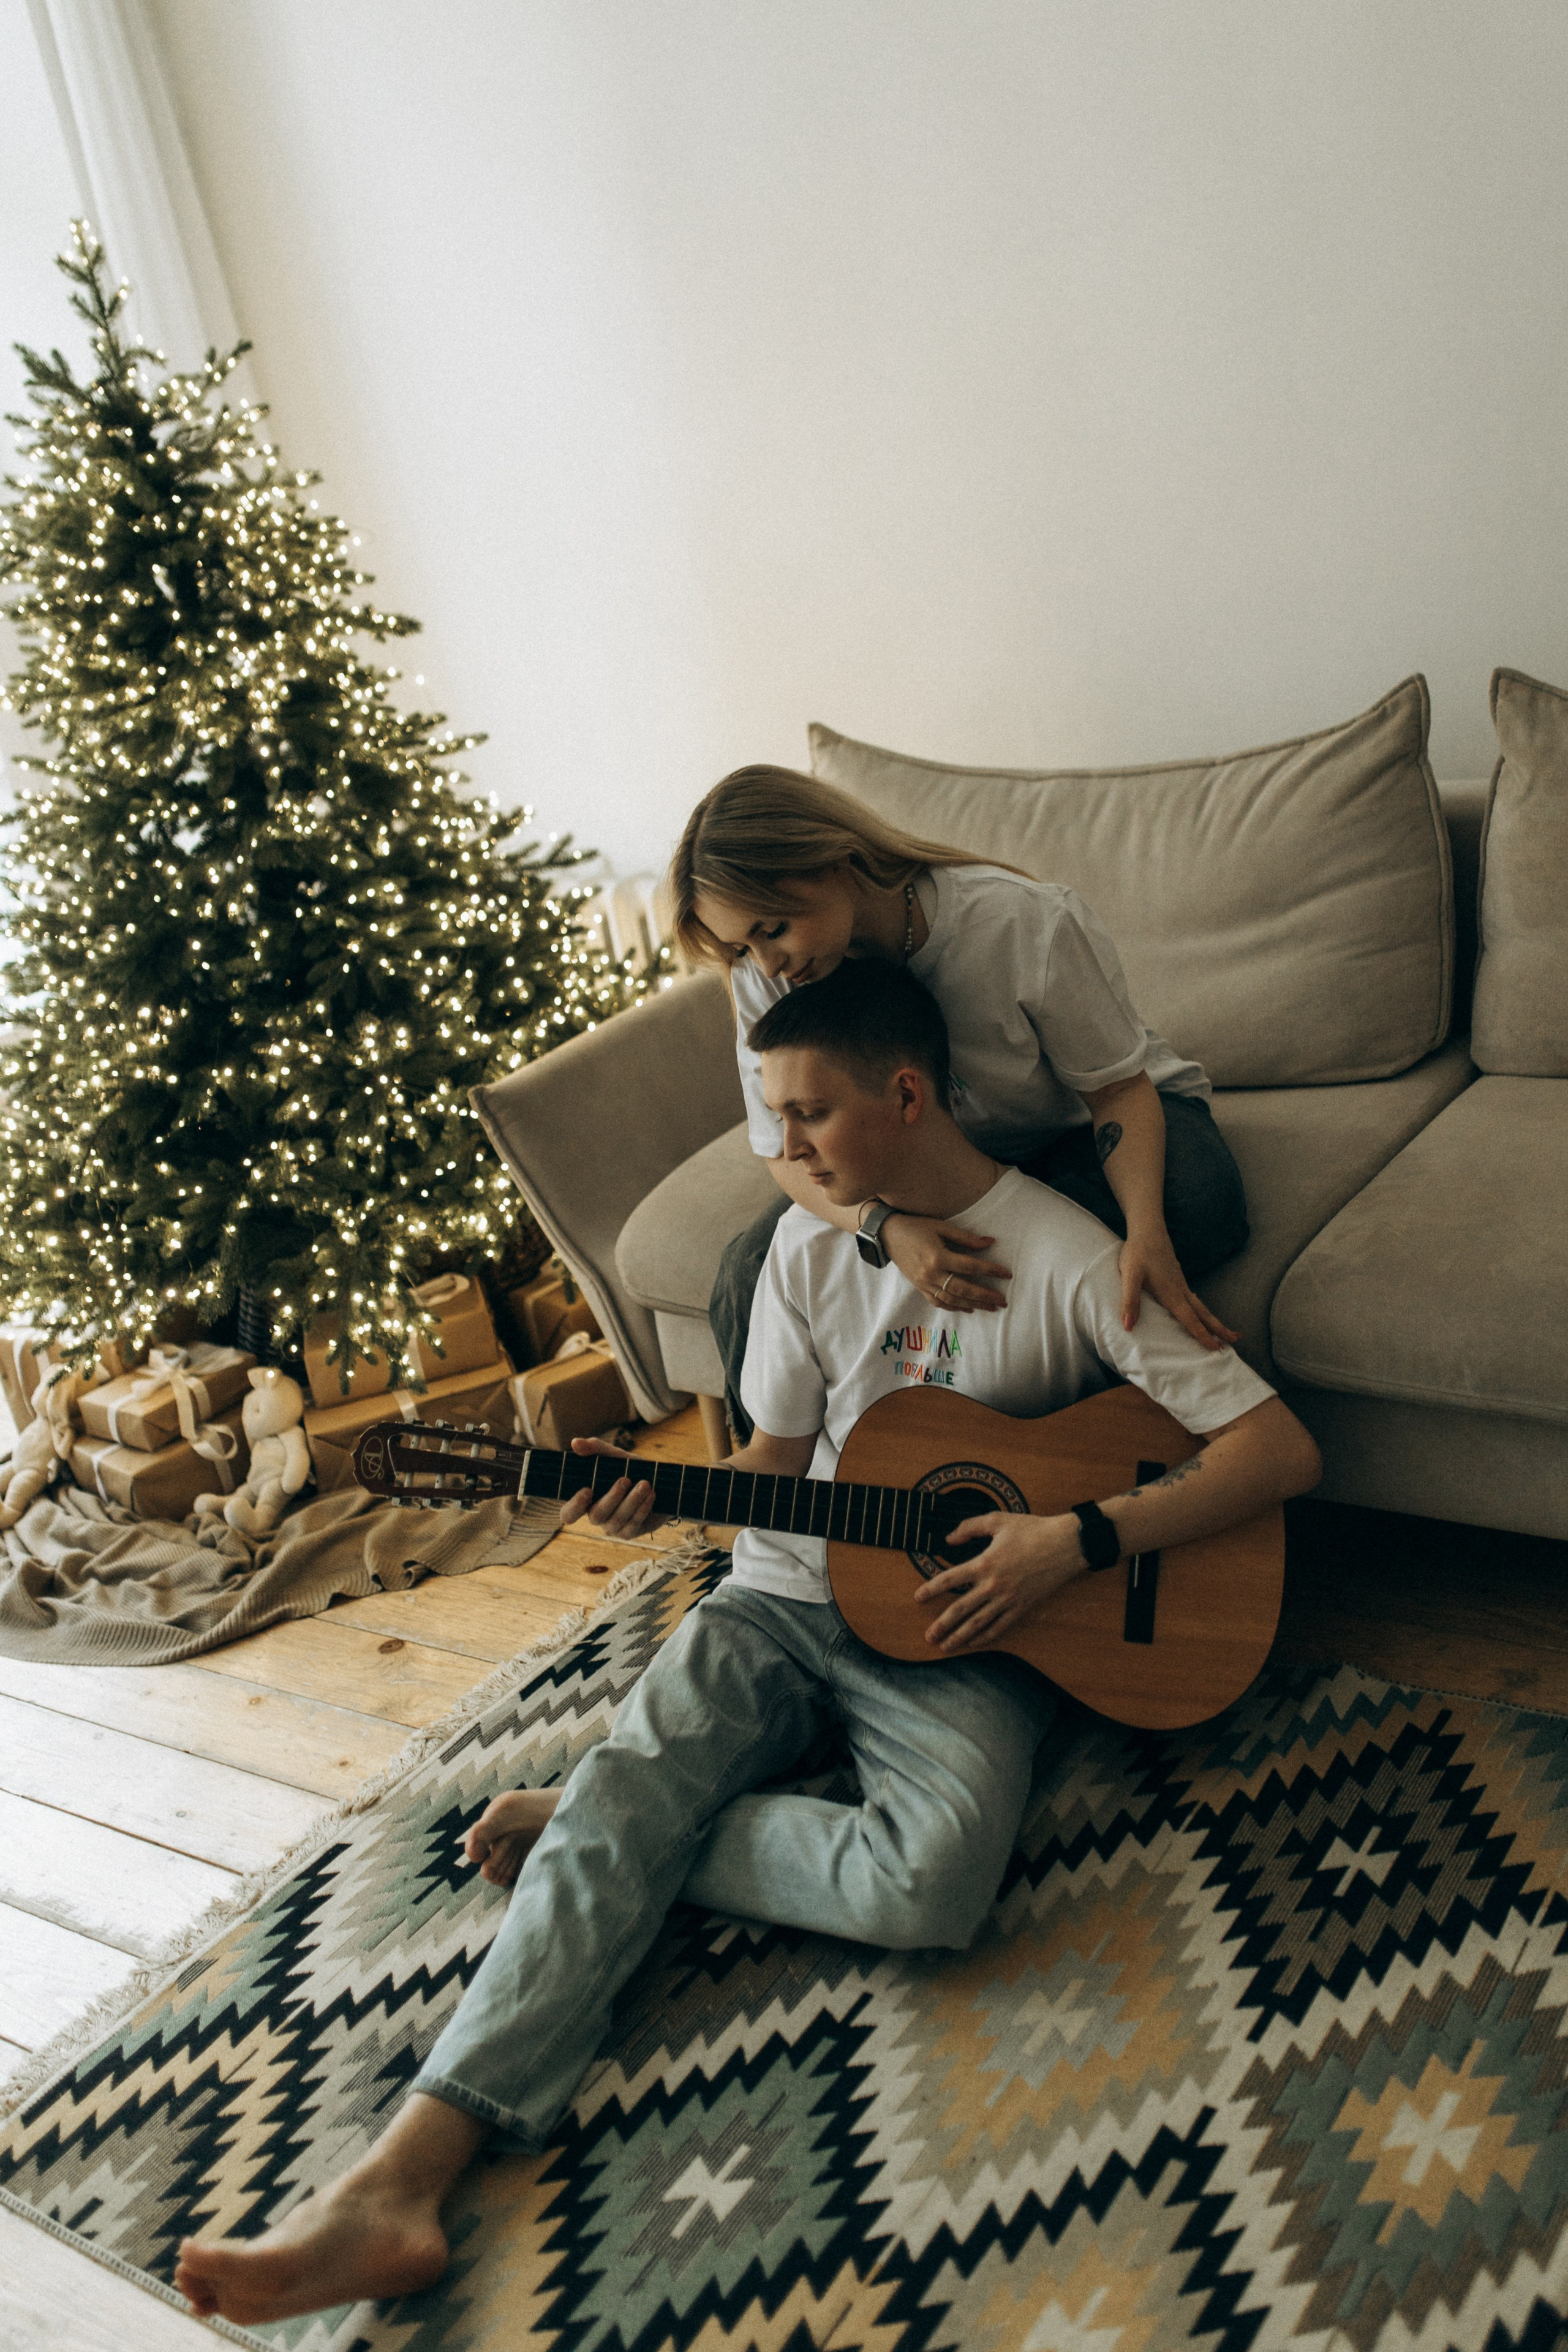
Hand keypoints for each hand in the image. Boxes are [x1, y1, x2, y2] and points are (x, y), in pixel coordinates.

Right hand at [558, 1435, 660, 1536]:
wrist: (659, 1482)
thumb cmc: (630, 1469)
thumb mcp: (614, 1456)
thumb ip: (595, 1449)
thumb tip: (575, 1443)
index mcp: (585, 1500)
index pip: (568, 1514)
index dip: (574, 1507)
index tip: (587, 1490)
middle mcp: (596, 1516)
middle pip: (596, 1516)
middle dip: (612, 1498)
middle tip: (625, 1479)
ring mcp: (612, 1527)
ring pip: (617, 1520)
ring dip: (632, 1500)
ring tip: (645, 1484)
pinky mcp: (629, 1532)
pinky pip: (633, 1524)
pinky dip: (643, 1508)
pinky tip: (651, 1494)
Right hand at [883, 1214, 1011, 1312]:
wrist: (887, 1234)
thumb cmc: (915, 1227)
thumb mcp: (941, 1226)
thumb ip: (965, 1237)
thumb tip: (990, 1242)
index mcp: (938, 1256)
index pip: (971, 1267)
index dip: (991, 1270)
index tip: (1006, 1274)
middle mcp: (931, 1273)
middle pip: (963, 1289)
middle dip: (985, 1296)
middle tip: (1002, 1301)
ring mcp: (924, 1283)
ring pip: (952, 1299)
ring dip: (973, 1305)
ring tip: (990, 1307)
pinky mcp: (919, 1288)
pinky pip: (938, 1302)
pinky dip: (954, 1307)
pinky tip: (967, 1308)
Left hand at [917, 1510, 1083, 1652]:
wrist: (1065, 1545)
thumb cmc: (1032, 1530)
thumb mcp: (998, 1520)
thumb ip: (969, 1527)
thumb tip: (948, 1539)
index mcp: (984, 1563)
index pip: (949, 1580)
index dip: (931, 1590)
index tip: (918, 1598)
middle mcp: (993, 1586)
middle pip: (960, 1609)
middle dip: (942, 1625)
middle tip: (928, 1637)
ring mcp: (1008, 1600)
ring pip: (979, 1623)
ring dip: (960, 1637)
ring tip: (945, 1647)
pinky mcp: (1022, 1607)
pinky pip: (1000, 1627)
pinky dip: (986, 1637)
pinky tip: (974, 1643)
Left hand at [1118, 1228, 1239, 1349]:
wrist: (1148, 1229)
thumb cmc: (1138, 1252)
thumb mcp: (1130, 1276)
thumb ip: (1129, 1301)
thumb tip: (1128, 1327)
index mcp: (1172, 1294)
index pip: (1190, 1320)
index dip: (1202, 1335)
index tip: (1216, 1349)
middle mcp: (1180, 1290)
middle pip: (1204, 1313)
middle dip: (1219, 1329)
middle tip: (1236, 1340)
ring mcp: (1181, 1283)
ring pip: (1201, 1306)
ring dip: (1213, 1320)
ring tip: (1224, 1331)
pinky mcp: (1177, 1277)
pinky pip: (1194, 1299)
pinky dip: (1202, 1310)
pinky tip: (1200, 1312)